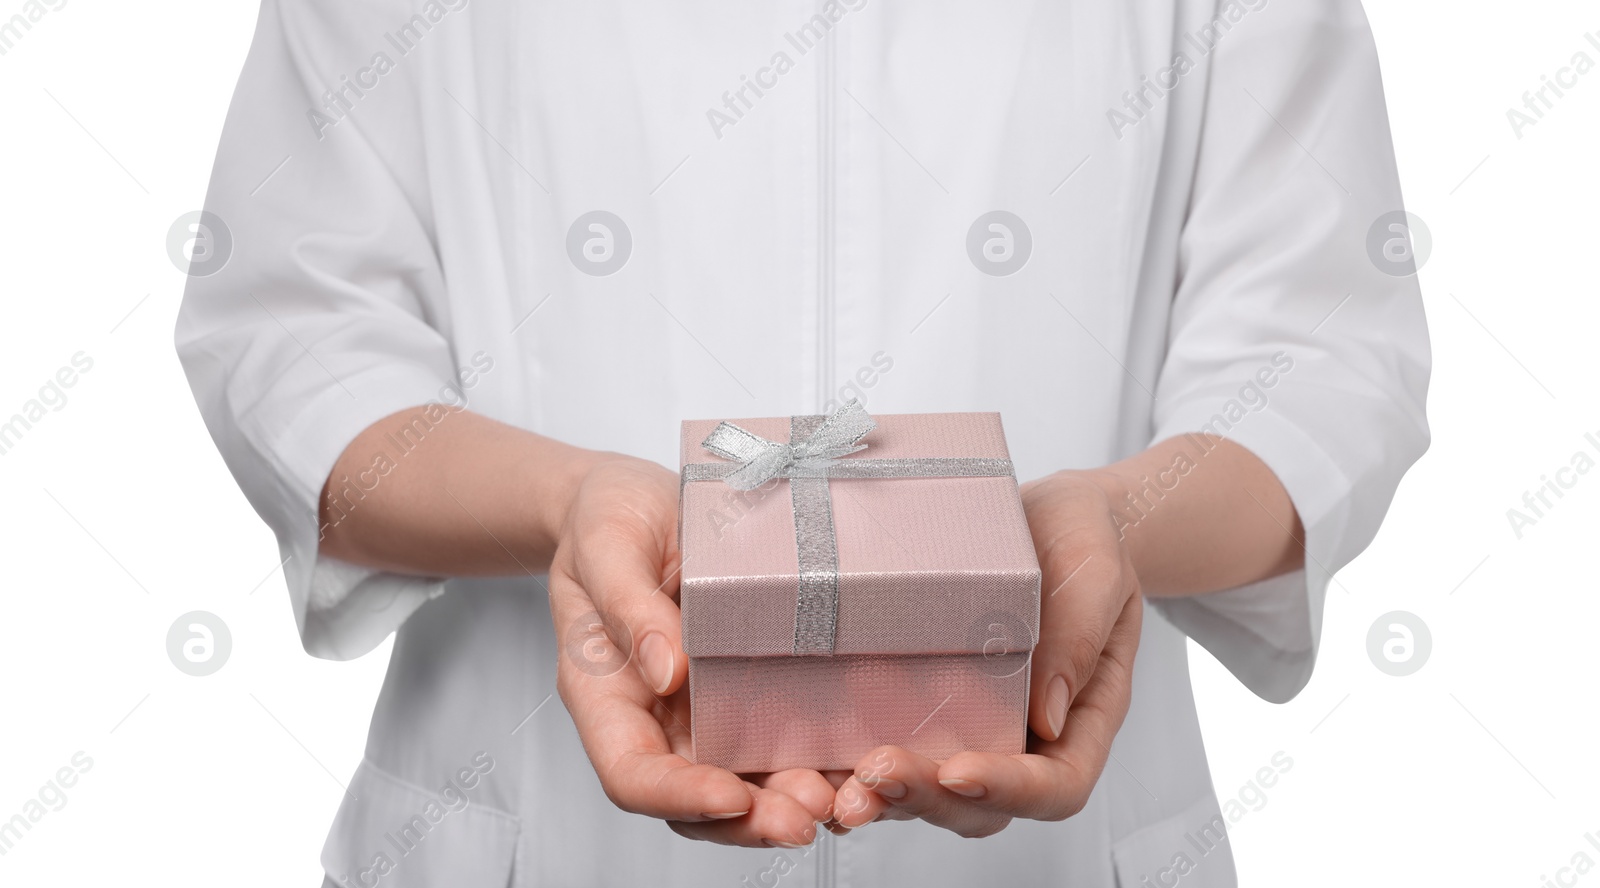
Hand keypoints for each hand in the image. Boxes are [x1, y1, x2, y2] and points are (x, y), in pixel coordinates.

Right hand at [548, 457, 836, 847]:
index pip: (631, 775)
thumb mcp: (607, 545)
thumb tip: (669, 672)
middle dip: (751, 820)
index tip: (732, 796)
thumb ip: (628, 605)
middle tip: (810, 818)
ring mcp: (705, 711)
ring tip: (845, 800)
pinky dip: (818, 760)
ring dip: (793, 801)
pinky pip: (780, 738)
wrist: (641, 501)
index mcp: (606, 695)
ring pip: (745, 783)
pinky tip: (862, 762)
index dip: (680, 796)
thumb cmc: (608, 518)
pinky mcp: (749, 692)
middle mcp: (657, 719)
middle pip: (695, 799)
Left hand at [830, 470, 1141, 836]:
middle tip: (876, 773)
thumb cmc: (1083, 541)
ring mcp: (971, 730)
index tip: (960, 770)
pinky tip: (812, 761)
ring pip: (929, 794)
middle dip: (926, 798)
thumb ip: (1081, 633)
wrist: (1045, 516)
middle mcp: (1025, 741)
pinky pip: (893, 751)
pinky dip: (852, 765)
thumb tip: (1049, 717)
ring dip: (882, 796)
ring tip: (836, 785)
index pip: (1056, 785)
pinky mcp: (924, 710)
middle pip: (981, 805)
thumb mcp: (1096, 570)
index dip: (1009, 789)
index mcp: (1082, 721)